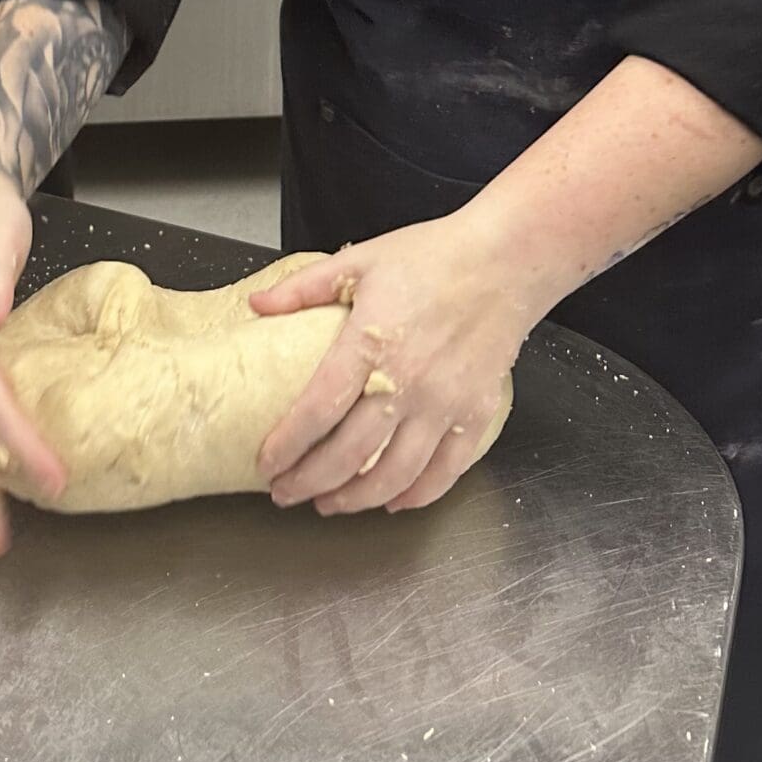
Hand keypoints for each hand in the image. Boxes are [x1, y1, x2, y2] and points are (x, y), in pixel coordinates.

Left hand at [249, 216, 526, 516]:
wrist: (505, 260)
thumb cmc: (433, 256)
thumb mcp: (359, 261)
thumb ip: (303, 288)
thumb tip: (256, 305)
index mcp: (370, 343)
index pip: (318, 409)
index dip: (287, 445)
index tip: (266, 464)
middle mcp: (407, 382)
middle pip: (350, 454)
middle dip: (310, 483)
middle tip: (286, 494)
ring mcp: (445, 403)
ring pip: (395, 475)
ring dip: (356, 500)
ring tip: (329, 505)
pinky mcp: (476, 413)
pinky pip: (445, 471)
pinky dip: (416, 496)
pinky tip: (393, 501)